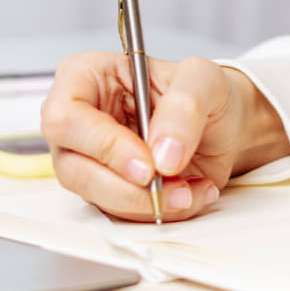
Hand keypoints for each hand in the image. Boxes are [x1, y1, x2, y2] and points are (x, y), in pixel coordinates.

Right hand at [41, 52, 289, 221]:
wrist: (223, 125)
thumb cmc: (202, 93)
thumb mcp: (203, 80)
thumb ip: (184, 108)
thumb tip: (162, 153)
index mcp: (85, 77)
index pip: (65, 116)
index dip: (102, 144)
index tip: (147, 164)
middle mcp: (79, 121)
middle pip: (72, 166)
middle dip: (125, 186)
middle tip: (168, 184)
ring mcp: (89, 159)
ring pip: (95, 197)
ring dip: (147, 202)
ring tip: (190, 188)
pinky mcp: (108, 190)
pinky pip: (121, 213)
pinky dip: (160, 211)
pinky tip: (191, 192)